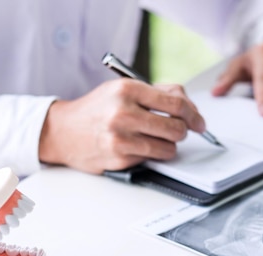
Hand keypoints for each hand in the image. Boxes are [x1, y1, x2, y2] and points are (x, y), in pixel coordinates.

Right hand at [38, 79, 206, 173]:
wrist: (63, 131)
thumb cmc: (97, 110)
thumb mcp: (123, 90)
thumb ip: (158, 93)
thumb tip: (190, 107)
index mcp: (127, 89)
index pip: (175, 104)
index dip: (193, 115)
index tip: (199, 122)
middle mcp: (123, 112)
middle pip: (176, 127)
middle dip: (183, 131)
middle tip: (179, 132)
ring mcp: (120, 137)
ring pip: (168, 147)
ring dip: (169, 146)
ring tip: (158, 140)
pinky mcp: (119, 157)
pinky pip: (151, 158)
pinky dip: (152, 154)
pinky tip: (139, 147)